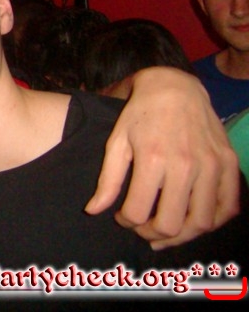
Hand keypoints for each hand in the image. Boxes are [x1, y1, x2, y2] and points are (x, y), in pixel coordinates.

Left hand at [85, 67, 240, 248]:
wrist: (175, 87)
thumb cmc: (141, 114)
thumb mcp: (117, 141)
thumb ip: (107, 180)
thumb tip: (93, 211)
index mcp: (153, 159)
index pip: (137, 212)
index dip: (126, 222)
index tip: (122, 217)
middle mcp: (185, 166)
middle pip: (170, 224)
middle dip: (152, 234)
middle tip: (144, 229)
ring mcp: (211, 165)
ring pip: (202, 222)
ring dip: (182, 235)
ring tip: (167, 231)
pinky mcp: (229, 164)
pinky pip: (228, 207)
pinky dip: (212, 222)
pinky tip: (193, 220)